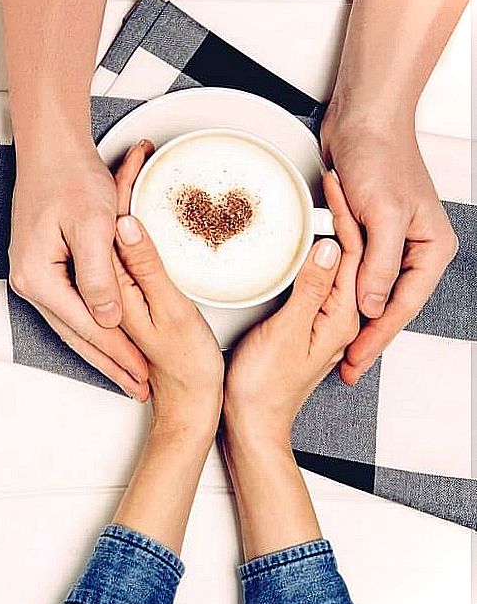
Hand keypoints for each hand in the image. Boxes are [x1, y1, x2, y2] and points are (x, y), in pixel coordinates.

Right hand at [9, 141, 149, 399]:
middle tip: (137, 389)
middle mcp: (31, 283)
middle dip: (110, 363)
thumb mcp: (93, 225)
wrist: (51, 149)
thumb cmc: (71, 178)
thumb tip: (107, 320)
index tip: (144, 374)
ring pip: (74, 325)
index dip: (118, 353)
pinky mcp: (45, 268)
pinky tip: (109, 339)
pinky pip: (72, 307)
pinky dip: (94, 326)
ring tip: (128, 374)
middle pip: (76, 335)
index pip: (86, 327)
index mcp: (39, 278)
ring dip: (103, 350)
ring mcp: (35, 277)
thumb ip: (99, 276)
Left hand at [113, 141, 223, 433]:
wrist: (193, 400)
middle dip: (120, 188)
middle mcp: (110, 291)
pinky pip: (126, 252)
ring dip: (126, 200)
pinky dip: (135, 224)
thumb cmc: (187, 363)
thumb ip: (142, 268)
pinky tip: (141, 210)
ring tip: (137, 165)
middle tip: (135, 152)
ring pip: (115, 236)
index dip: (121, 189)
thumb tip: (124, 225)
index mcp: (110, 290)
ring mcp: (121, 295)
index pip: (109, 227)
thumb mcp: (169, 310)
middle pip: (108, 229)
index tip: (133, 157)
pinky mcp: (133, 301)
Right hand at [224, 171, 362, 445]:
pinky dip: (313, 254)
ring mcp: (322, 320)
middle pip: (349, 257)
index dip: (345, 216)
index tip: (334, 186)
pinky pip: (317, 279)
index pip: (352, 256)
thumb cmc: (263, 386)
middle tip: (332, 181)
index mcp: (340, 317)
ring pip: (333, 265)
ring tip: (322, 200)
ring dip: (329, 231)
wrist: (251, 422)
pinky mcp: (305, 322)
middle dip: (343, 217)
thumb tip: (328, 248)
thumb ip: (310, 290)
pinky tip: (303, 242)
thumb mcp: (287, 332)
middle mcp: (338, 317)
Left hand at [320, 106, 457, 383]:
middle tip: (344, 370)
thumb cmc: (379, 157)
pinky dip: (343, 294)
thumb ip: (378, 264)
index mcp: (429, 249)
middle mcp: (413, 249)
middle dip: (366, 339)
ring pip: (370, 294)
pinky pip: (355, 274)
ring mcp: (389, 243)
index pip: (401, 307)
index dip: (377, 339)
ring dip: (353, 322)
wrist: (362, 120)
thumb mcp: (382, 216)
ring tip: (334, 352)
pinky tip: (329, 312)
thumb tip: (371, 308)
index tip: (355, 363)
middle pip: (388, 307)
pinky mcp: (366, 234)